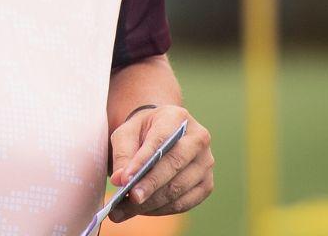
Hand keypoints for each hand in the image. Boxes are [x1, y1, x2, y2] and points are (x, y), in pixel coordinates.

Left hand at [107, 104, 213, 221]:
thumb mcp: (126, 133)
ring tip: (125, 210)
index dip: (142, 161)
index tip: (125, 180)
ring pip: (178, 188)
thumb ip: (122, 154)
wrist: (162, 132)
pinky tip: (142, 211)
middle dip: (149, 185)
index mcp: (177, 117)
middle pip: (174, 165)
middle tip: (128, 199)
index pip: (161, 140)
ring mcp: (206, 163)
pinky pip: (184, 203)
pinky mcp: (206, 184)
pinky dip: (161, 209)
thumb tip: (121, 179)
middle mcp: (198, 139)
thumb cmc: (143, 132)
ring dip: (151, 203)